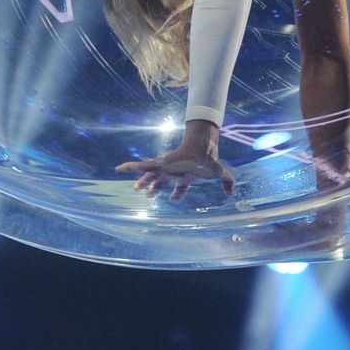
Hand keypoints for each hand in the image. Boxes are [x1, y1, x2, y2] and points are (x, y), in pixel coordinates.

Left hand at [117, 123, 234, 201]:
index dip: (177, 195)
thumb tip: (230, 193)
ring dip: (143, 182)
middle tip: (148, 196)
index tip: (172, 199)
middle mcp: (174, 174)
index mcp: (185, 177)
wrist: (201, 150)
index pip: (180, 189)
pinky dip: (130, 166)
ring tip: (135, 188)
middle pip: (162, 183)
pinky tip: (119, 168)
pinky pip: (142, 166)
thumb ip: (227, 182)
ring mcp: (165, 169)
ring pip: (151, 176)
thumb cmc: (208, 160)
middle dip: (154, 189)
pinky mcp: (159, 164)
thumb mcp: (219, 173)